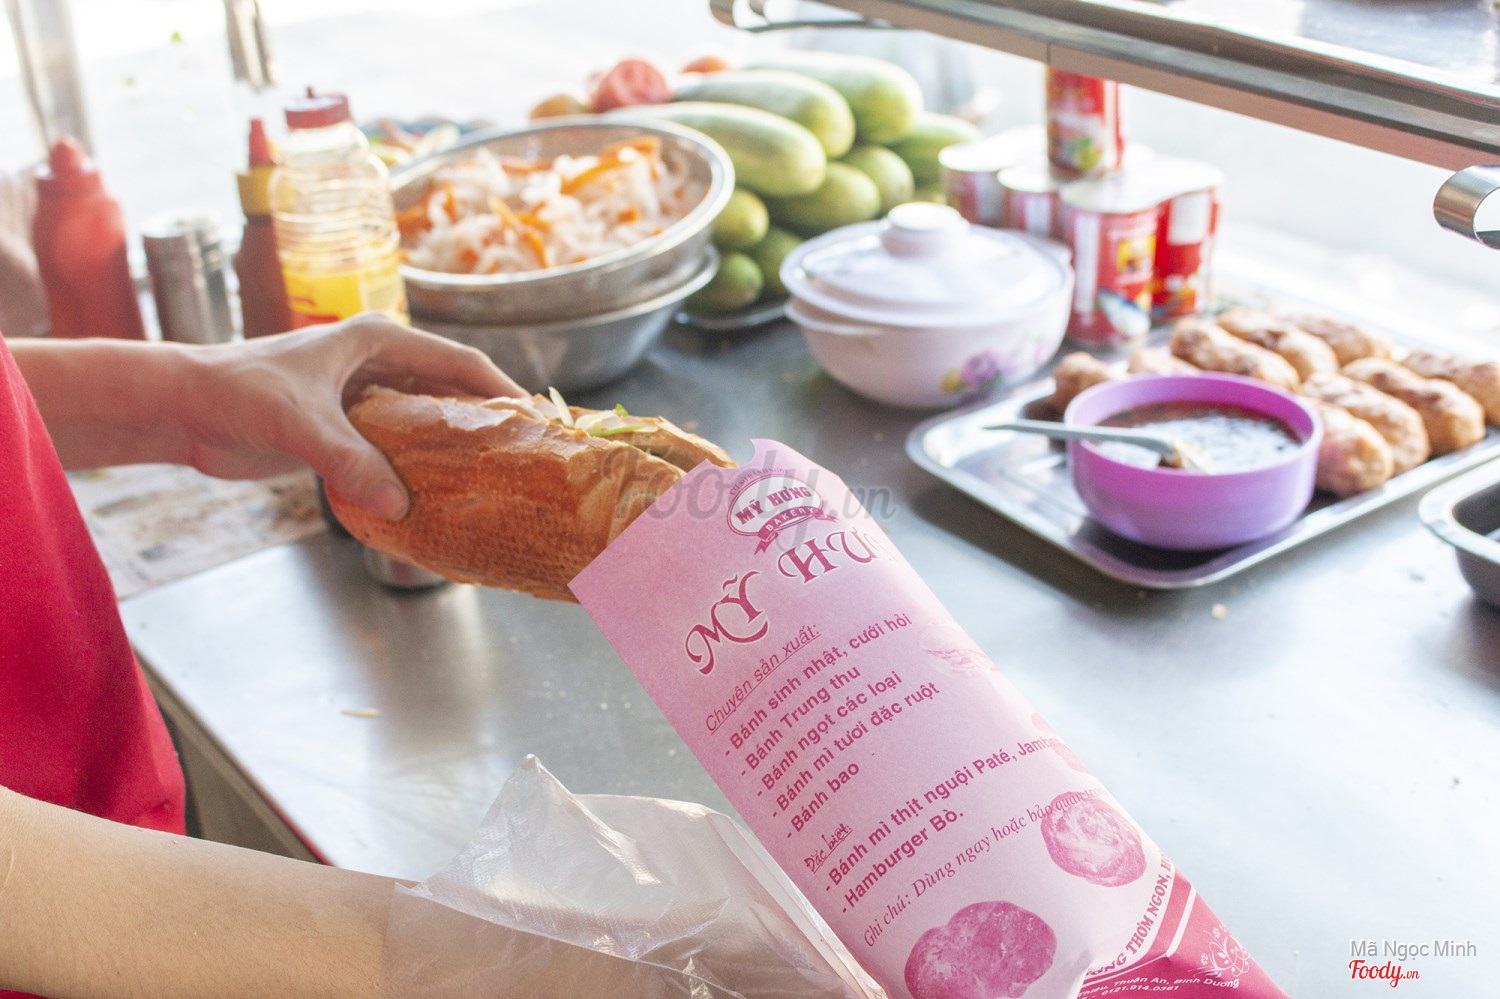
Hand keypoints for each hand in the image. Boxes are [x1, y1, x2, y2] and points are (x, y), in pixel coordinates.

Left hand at [176, 314, 523, 519]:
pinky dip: (417, 466)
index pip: (456, 361)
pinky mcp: (344, 425)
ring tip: (489, 479)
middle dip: (483, 420)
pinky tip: (435, 493)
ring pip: (424, 419)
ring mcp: (362, 395)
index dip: (498, 389)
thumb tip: (401, 504)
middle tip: (521, 456)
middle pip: (448, 389)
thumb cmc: (237, 392)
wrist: (183, 408)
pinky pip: (396, 446)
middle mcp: (376, 362)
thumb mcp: (299, 424)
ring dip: (451, 446)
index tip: (533, 419)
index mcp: (376, 339)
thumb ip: (351, 460)